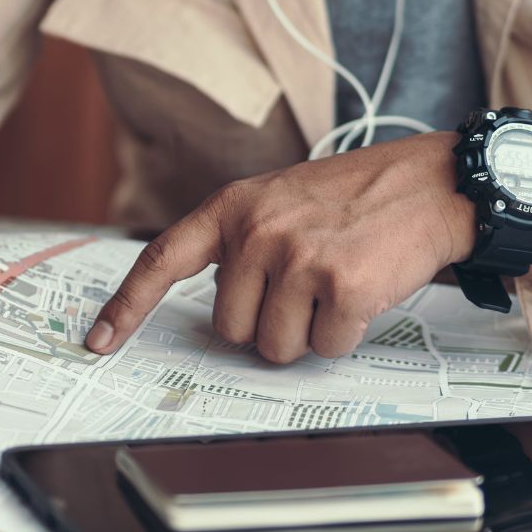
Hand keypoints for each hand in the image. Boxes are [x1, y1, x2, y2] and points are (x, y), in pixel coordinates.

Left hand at [86, 131, 472, 362]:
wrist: (433, 183)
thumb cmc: (357, 199)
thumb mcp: (282, 200)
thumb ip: (241, 244)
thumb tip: (225, 316)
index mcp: (233, 207)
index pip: (163, 259)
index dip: (126, 306)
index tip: (98, 340)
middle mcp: (256, 230)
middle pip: (231, 328)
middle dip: (269, 324)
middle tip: (307, 286)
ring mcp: (297, 257)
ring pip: (275, 347)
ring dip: (308, 333)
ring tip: (336, 287)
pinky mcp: (340, 286)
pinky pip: (324, 348)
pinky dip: (345, 335)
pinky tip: (363, 293)